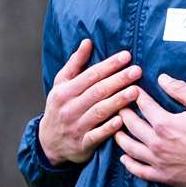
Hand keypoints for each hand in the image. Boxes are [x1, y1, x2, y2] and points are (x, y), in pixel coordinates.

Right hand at [39, 39, 143, 165]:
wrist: (48, 142)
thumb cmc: (60, 107)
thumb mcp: (61, 85)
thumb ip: (75, 63)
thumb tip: (87, 41)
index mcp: (65, 91)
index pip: (90, 75)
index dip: (109, 65)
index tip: (126, 56)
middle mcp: (70, 108)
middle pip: (97, 92)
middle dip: (118, 80)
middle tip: (137, 71)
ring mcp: (76, 127)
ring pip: (99, 111)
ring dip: (118, 101)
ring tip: (136, 91)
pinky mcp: (83, 144)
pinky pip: (97, 135)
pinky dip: (109, 128)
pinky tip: (122, 120)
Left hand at [114, 74, 185, 186]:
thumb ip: (180, 90)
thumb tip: (162, 78)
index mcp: (164, 123)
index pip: (143, 104)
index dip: (136, 94)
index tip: (131, 88)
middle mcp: (156, 142)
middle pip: (131, 125)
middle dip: (122, 113)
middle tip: (118, 106)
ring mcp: (157, 161)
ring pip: (130, 148)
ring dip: (120, 137)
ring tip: (116, 130)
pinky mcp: (162, 176)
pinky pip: (139, 170)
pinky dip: (129, 164)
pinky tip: (124, 158)